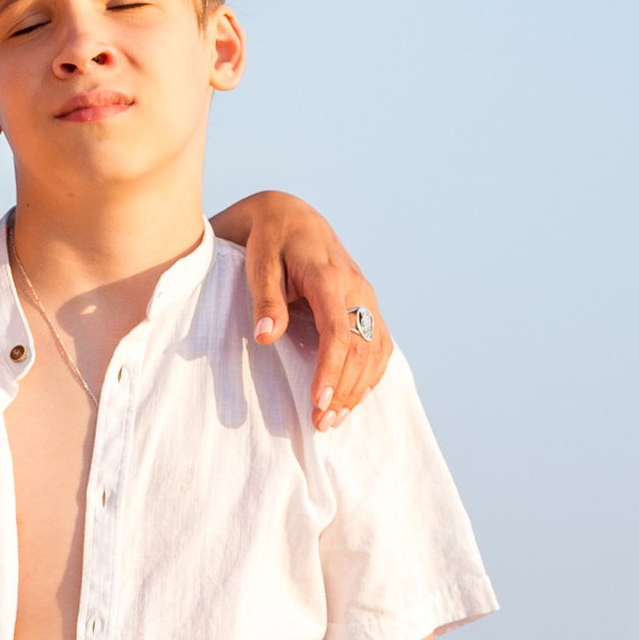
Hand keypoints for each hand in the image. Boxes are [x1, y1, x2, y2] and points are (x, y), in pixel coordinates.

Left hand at [226, 192, 390, 428]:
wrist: (291, 216)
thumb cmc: (269, 241)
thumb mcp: (258, 264)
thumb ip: (265, 300)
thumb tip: (266, 336)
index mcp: (330, 277)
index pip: (339, 331)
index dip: (331, 370)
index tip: (318, 401)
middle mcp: (357, 288)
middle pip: (361, 348)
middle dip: (344, 390)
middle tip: (320, 423)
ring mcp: (367, 296)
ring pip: (376, 350)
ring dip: (359, 388)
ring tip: (334, 419)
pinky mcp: (368, 304)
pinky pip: (380, 344)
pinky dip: (370, 374)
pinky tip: (353, 397)